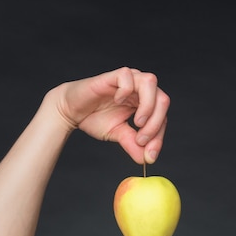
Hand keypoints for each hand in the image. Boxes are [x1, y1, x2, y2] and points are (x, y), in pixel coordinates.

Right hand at [54, 67, 169, 163]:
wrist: (72, 110)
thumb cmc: (95, 118)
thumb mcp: (118, 135)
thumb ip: (133, 145)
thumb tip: (147, 160)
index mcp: (145, 102)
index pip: (162, 117)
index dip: (159, 136)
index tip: (149, 154)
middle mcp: (140, 89)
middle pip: (163, 99)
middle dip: (156, 123)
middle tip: (141, 140)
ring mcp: (128, 80)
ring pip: (150, 82)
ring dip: (148, 106)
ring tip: (136, 123)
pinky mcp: (113, 75)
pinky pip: (127, 75)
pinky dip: (126, 90)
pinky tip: (117, 101)